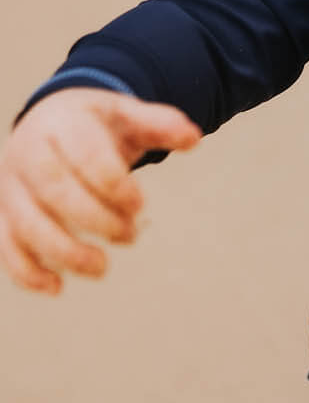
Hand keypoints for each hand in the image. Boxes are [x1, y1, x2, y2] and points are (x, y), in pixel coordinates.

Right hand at [0, 88, 200, 293]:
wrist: (48, 119)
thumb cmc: (96, 122)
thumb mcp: (128, 114)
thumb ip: (161, 124)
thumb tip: (194, 137)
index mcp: (64, 124)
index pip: (86, 155)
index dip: (115, 184)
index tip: (141, 205)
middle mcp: (29, 153)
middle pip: (54, 191)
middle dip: (94, 219)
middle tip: (130, 236)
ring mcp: (11, 185)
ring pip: (26, 223)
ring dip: (62, 251)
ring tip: (101, 268)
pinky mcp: (3, 212)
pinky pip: (6, 245)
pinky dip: (26, 271)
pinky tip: (56, 288)